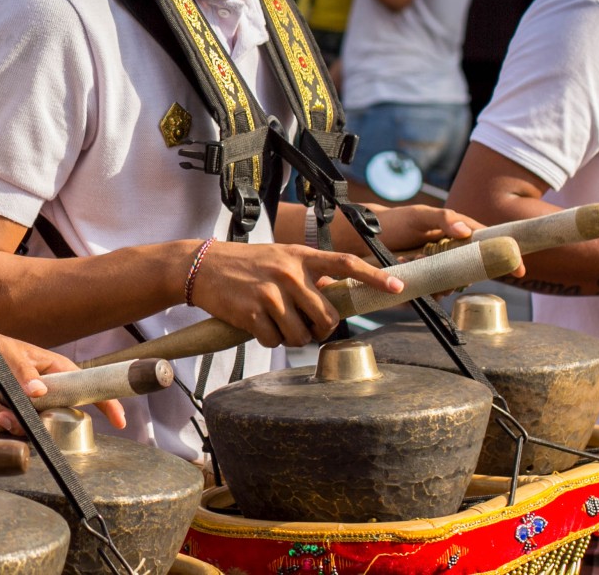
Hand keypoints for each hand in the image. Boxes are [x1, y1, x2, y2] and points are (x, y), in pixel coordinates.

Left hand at [0, 331, 126, 435]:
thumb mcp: (6, 354)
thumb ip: (23, 373)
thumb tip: (39, 392)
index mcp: (54, 371)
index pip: (86, 388)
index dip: (105, 404)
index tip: (120, 421)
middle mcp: (45, 392)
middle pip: (53, 419)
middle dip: (26, 419)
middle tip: (5, 404)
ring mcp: (28, 407)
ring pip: (25, 427)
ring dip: (0, 413)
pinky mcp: (10, 415)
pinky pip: (4, 427)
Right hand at [191, 242, 402, 347]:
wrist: (201, 266)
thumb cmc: (245, 264)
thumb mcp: (279, 258)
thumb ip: (307, 273)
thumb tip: (336, 296)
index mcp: (300, 257)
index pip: (345, 263)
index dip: (373, 276)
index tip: (397, 286)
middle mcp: (289, 273)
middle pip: (326, 316)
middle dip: (320, 329)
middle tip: (306, 326)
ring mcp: (271, 293)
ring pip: (301, 335)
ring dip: (292, 338)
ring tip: (276, 324)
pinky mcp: (252, 312)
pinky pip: (275, 341)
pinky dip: (269, 339)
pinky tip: (257, 325)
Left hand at [366, 203, 522, 277]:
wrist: (363, 237)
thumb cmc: (395, 221)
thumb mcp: (419, 215)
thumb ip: (443, 219)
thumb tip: (468, 231)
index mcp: (458, 232)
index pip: (488, 244)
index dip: (506, 255)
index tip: (519, 270)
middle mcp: (451, 252)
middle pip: (473, 270)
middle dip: (462, 273)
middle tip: (433, 261)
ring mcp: (438, 269)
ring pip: (453, 284)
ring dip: (438, 278)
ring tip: (412, 258)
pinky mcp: (423, 282)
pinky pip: (433, 293)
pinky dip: (423, 287)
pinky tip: (406, 269)